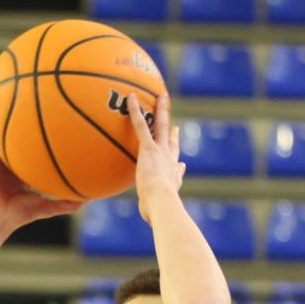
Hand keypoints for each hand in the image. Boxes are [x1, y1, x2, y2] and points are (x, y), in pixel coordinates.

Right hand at [0, 101, 82, 233]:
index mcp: (18, 171)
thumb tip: (90, 200)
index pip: (27, 149)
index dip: (34, 136)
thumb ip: (66, 202)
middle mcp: (5, 162)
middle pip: (11, 135)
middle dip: (16, 118)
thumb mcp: (47, 206)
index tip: (45, 120)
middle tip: (24, 97)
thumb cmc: (19, 216)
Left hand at [126, 92, 186, 222]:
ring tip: (159, 94)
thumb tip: (166, 195)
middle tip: (166, 104)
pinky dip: (136, 112)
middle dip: (167, 117)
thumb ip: (163, 197)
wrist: (161, 202)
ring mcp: (159, 150)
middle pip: (168, 132)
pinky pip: (141, 125)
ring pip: (159, 124)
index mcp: (171, 169)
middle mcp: (168, 155)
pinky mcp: (148, 148)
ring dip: (159, 108)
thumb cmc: (158, 209)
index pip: (173, 151)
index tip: (174, 131)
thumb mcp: (162, 203)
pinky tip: (130, 99)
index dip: (173, 140)